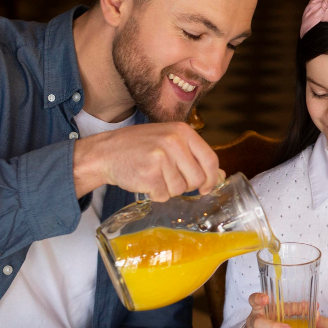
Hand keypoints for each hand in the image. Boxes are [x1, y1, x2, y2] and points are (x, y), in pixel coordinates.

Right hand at [72, 122, 222, 198]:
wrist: (106, 152)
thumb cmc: (140, 147)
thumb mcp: (170, 141)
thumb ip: (194, 156)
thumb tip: (220, 175)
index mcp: (183, 131)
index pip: (210, 159)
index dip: (212, 178)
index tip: (206, 188)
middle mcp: (174, 142)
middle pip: (197, 179)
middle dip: (186, 186)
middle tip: (169, 179)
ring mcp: (161, 157)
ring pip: (180, 189)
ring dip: (168, 189)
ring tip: (154, 175)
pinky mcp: (149, 174)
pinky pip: (163, 196)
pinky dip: (155, 194)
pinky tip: (145, 181)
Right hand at [238, 293, 295, 327]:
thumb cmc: (270, 321)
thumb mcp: (277, 313)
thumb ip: (293, 308)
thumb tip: (313, 306)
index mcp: (258, 310)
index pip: (253, 300)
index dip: (258, 299)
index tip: (266, 298)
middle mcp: (252, 323)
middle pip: (257, 323)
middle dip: (273, 327)